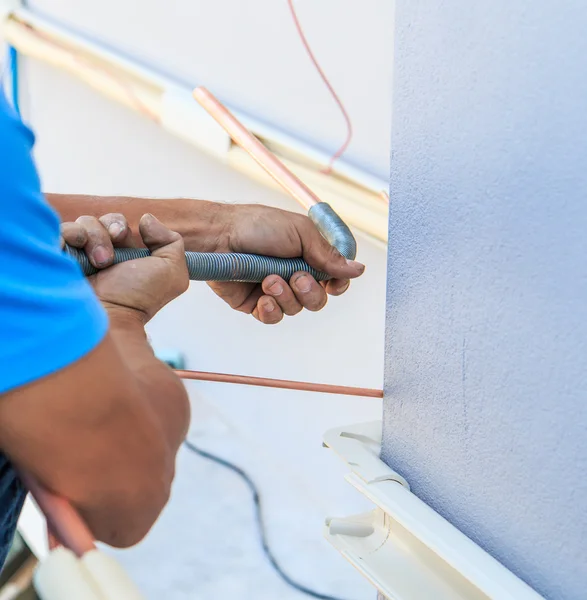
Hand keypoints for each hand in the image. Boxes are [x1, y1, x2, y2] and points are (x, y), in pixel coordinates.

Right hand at [61, 213, 188, 321]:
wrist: (109, 317)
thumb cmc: (139, 297)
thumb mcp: (171, 272)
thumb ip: (171, 242)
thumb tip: (145, 219)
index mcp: (123, 253)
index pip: (117, 223)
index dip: (120, 227)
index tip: (122, 237)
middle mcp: (99, 253)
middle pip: (99, 220)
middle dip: (107, 232)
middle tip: (109, 257)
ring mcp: (77, 256)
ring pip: (81, 224)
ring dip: (92, 239)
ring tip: (98, 264)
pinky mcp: (58, 258)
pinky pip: (58, 232)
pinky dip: (67, 237)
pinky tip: (75, 257)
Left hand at [206, 204, 364, 324]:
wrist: (219, 237)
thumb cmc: (257, 226)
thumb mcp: (300, 233)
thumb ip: (328, 255)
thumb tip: (358, 269)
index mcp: (309, 255)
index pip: (334, 277)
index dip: (338, 284)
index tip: (334, 284)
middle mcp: (294, 273)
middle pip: (319, 299)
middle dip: (310, 292)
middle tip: (295, 276)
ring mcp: (275, 290)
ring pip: (296, 309)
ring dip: (286, 296)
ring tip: (268, 279)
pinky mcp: (256, 303)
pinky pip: (274, 317)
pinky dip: (271, 310)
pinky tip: (262, 297)